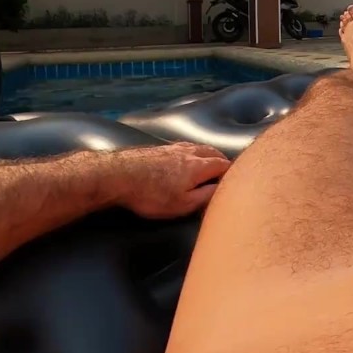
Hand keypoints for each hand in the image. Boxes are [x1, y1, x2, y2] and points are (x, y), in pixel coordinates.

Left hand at [108, 142, 230, 218]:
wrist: (118, 175)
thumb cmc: (151, 194)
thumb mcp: (183, 204)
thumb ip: (206, 196)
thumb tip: (221, 189)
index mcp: (199, 166)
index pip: (224, 164)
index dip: (232, 173)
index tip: (235, 180)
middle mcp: (189, 152)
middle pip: (213, 152)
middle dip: (222, 161)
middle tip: (226, 171)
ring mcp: (173, 147)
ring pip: (198, 147)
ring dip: (208, 155)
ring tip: (210, 163)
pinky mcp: (159, 148)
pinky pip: (184, 147)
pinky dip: (192, 152)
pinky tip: (186, 158)